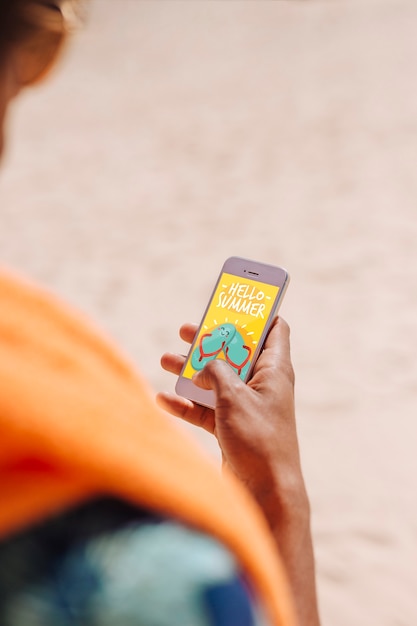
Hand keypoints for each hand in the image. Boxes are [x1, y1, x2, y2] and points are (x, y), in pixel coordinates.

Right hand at [158, 317, 300, 506]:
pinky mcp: (232, 427)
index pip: (274, 330)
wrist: (266, 492)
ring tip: (165, 360)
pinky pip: (206, 409)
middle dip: (210, 341)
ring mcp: (246, 406)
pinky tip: (163, 400)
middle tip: (186, 329)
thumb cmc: (258, 440)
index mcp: (274, 370)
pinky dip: (187, 404)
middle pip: (235, 352)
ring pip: (216, 379)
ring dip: (191, 371)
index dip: (258, 312)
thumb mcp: (234, 397)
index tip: (236, 300)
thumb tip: (205, 363)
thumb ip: (217, 371)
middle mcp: (262, 385)